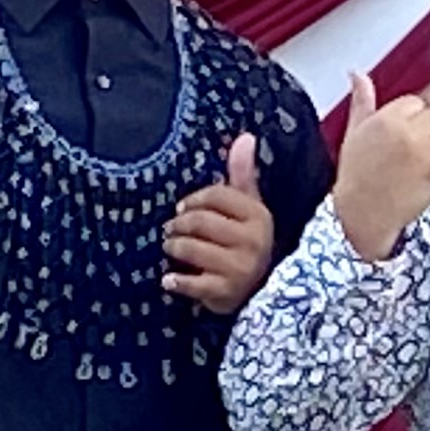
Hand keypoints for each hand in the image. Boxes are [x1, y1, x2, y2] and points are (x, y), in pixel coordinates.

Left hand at [162, 133, 275, 314]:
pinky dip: (176, 281)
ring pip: (191, 248)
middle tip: (171, 229)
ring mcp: (241, 268)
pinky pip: (191, 283)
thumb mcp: (249, 209)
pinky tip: (169, 279)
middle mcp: (253, 241)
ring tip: (171, 248)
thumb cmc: (247, 243)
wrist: (260, 292)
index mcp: (259, 217)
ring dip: (174, 247)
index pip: (217, 195)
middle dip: (179, 224)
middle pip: (200, 221)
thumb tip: (247, 137)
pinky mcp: (226, 292)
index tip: (183, 207)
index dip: (194, 199)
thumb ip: (242, 174)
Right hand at [333, 71, 429, 261]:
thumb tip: (357, 73)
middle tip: (429, 151)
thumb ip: (362, 99)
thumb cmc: (358, 173)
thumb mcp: (355, 130)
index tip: (418, 132)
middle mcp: (408, 128)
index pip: (425, 101)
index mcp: (389, 115)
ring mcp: (424, 149)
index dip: (426, 116)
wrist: (361, 213)